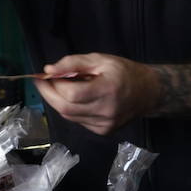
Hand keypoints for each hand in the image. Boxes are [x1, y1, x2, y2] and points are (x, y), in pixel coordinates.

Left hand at [32, 53, 160, 135]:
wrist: (149, 92)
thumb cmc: (124, 72)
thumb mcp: (101, 59)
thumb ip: (73, 63)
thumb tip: (48, 70)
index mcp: (108, 89)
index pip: (72, 94)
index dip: (54, 85)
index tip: (45, 75)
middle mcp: (107, 111)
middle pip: (66, 109)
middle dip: (48, 95)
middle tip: (42, 83)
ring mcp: (105, 125)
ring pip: (69, 116)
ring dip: (59, 102)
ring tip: (60, 88)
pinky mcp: (103, 131)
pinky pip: (78, 121)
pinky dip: (71, 109)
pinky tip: (76, 99)